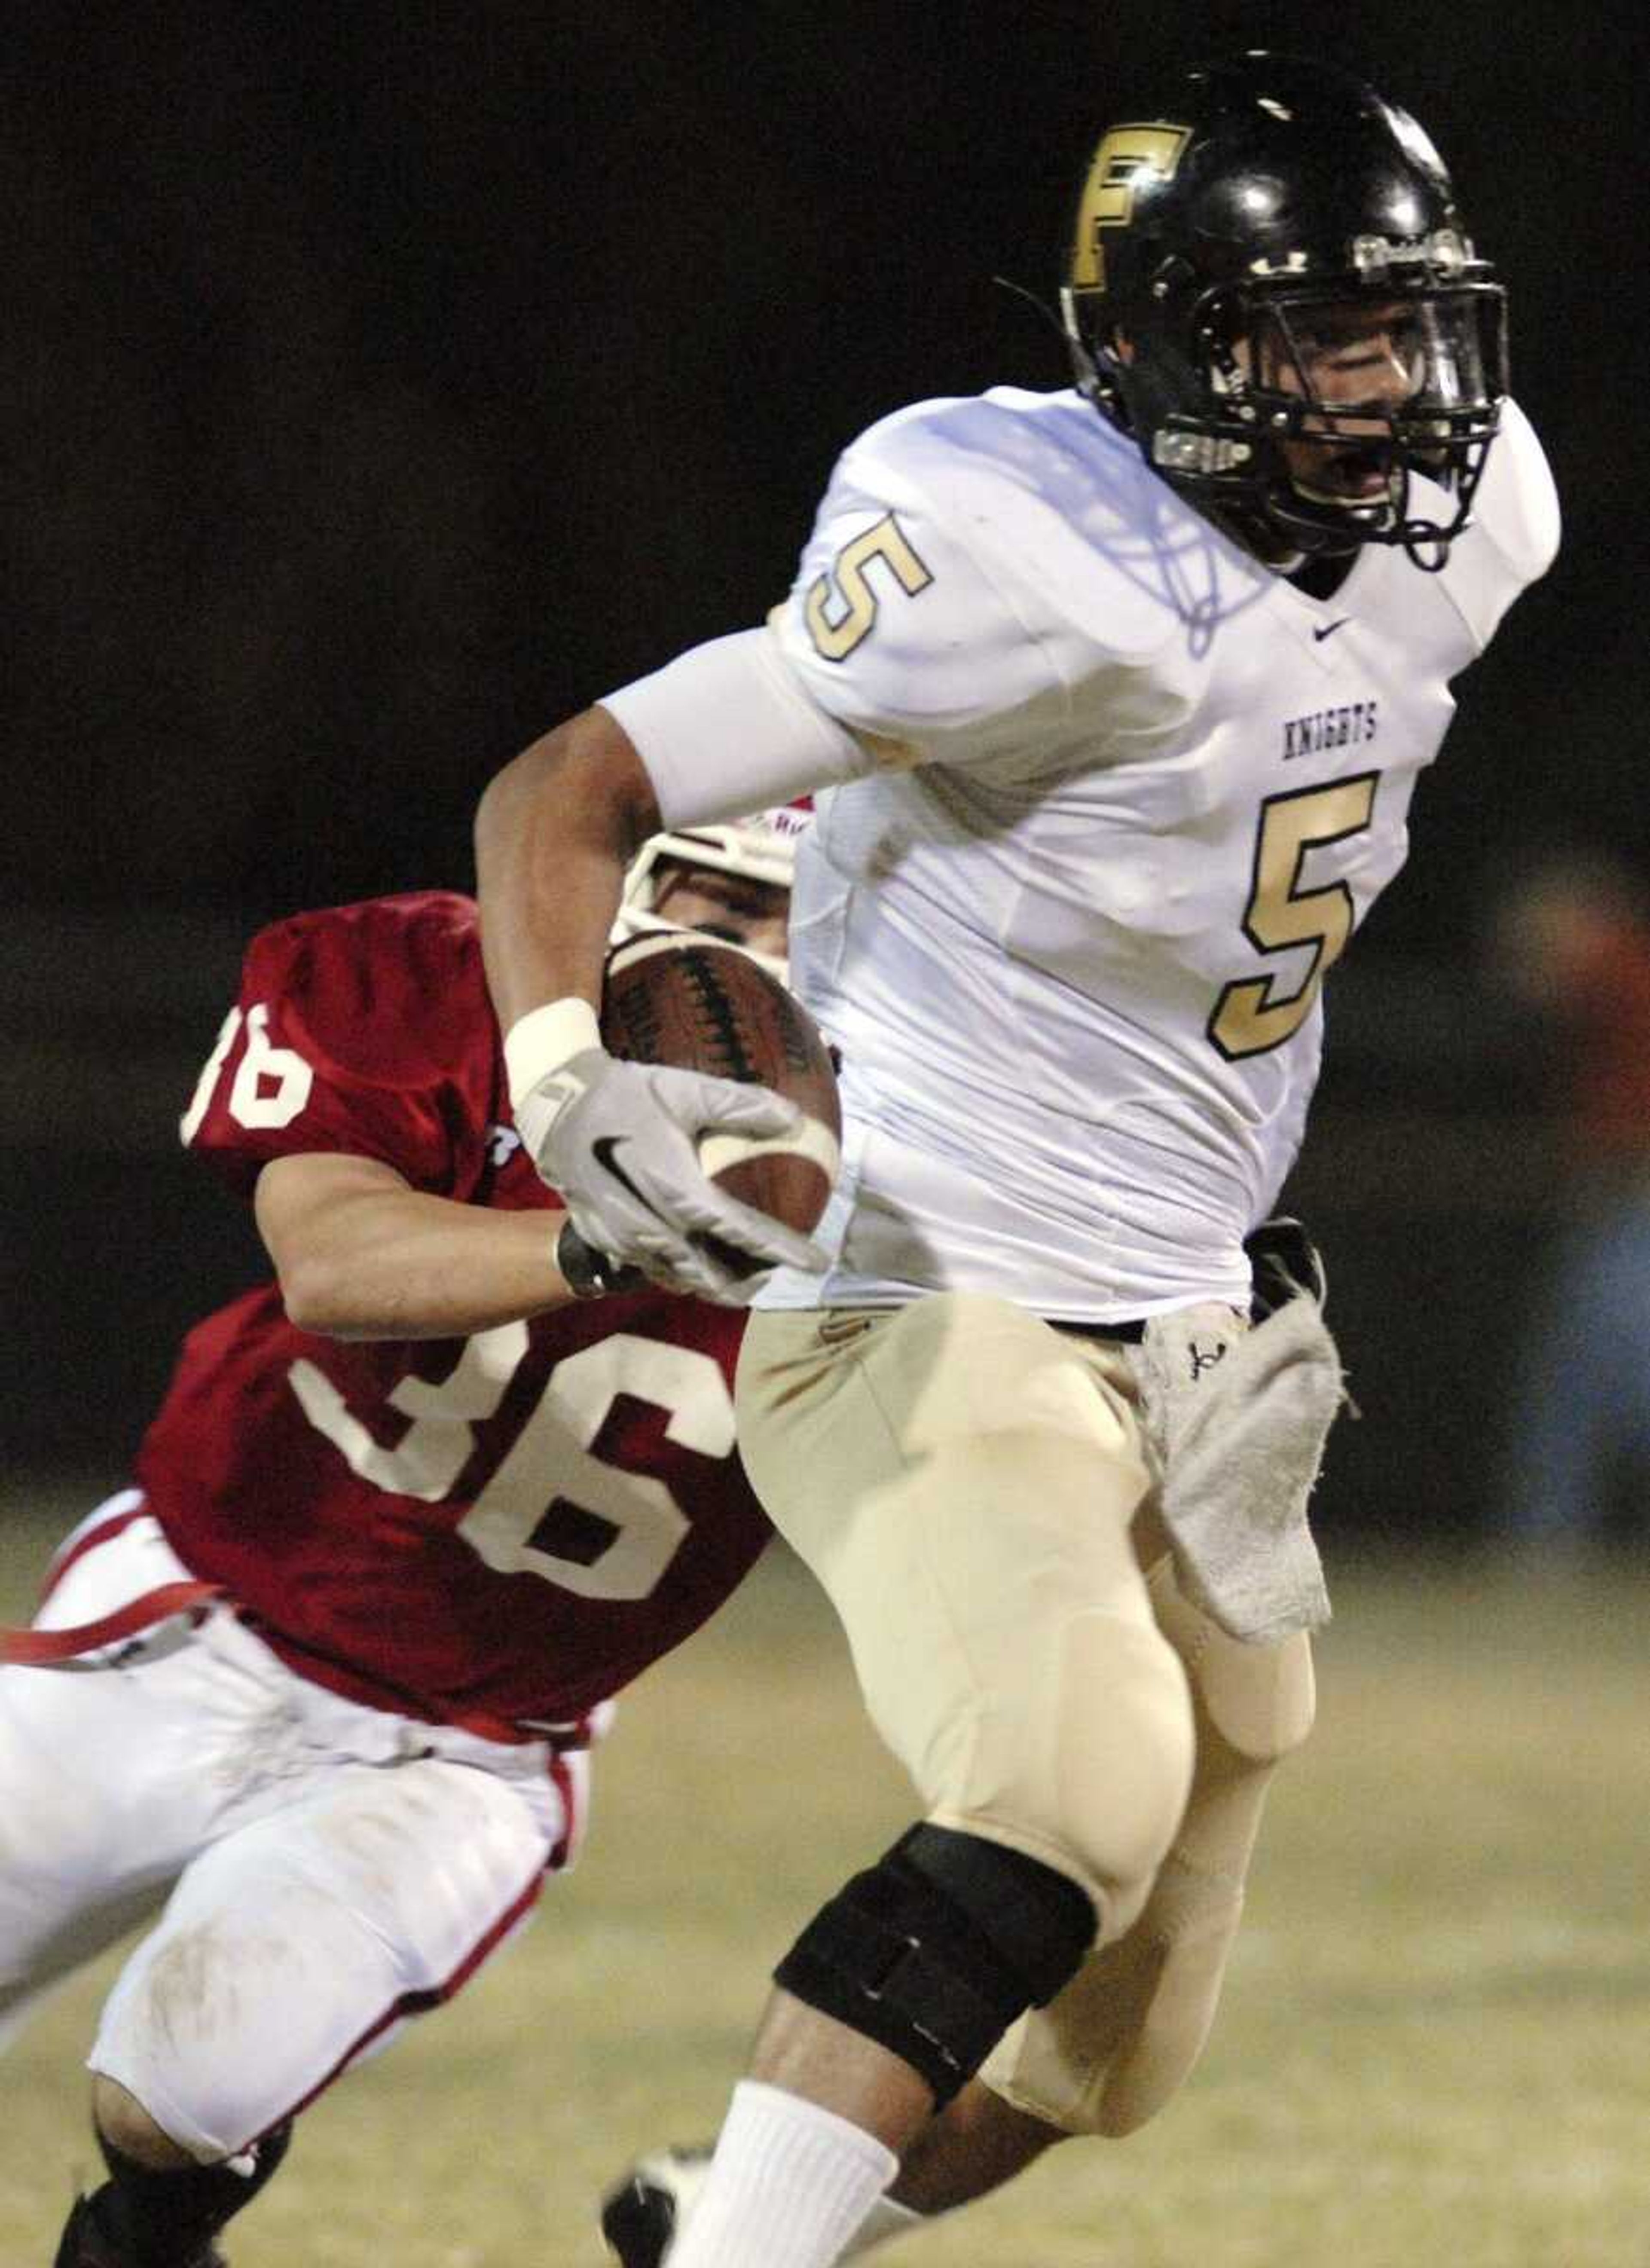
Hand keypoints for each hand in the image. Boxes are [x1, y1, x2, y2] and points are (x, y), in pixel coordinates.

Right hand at [518, 1047, 822, 1301]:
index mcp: (675, 1189)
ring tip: (736, 1279)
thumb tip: (795, 1118)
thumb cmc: (624, 1095)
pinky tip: (688, 1265)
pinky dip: (672, 1272)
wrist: (555, 1107)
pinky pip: (644, 1269)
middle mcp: (649, 1225)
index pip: (740, 1232)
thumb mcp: (685, 1091)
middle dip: (744, 1283)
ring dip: (708, 1284)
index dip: (781, 1249)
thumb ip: (741, 1106)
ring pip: (674, 1278)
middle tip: (771, 1279)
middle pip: (708, 1275)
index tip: (815, 1263)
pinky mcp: (601, 1238)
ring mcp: (621, 1238)